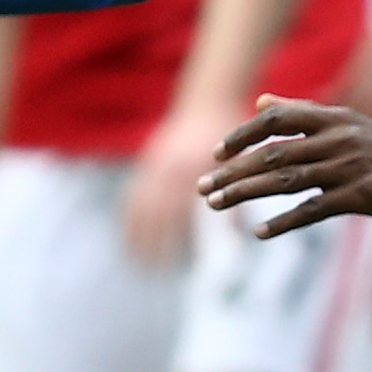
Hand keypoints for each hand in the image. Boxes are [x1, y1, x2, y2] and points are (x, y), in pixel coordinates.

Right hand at [119, 94, 243, 266]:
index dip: (175, 239)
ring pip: (139, 205)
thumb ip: (238, 195)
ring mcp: (155, 165)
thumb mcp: (239, 161)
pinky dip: (129, 216)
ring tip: (135, 262)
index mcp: (191, 169)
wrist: (208, 99)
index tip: (175, 266)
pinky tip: (128, 236)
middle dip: (151, 243)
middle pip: (154, 213)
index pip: (179, 212)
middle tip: (150, 273)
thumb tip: (243, 235)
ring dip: (135, 234)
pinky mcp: (149, 163)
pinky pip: (134, 194)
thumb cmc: (231, 133)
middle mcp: (168, 168)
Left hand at [199, 96, 371, 236]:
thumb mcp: (351, 125)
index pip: (276, 118)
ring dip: (245, 194)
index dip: (242, 135)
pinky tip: (259, 232)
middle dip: (232, 171)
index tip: (216, 153)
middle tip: (203, 187)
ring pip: (284, 180)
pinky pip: (312, 210)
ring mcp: (350, 167)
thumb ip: (305, 114)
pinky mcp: (361, 197)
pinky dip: (283, 222)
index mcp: (335, 117)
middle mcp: (339, 138)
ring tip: (216, 206)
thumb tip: (261, 101)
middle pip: (272, 153)